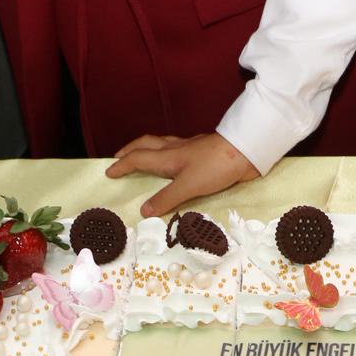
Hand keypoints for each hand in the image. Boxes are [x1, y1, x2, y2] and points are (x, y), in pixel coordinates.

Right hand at [105, 132, 260, 218]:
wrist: (246, 151)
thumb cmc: (215, 166)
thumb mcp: (188, 186)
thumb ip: (166, 198)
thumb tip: (144, 210)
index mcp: (168, 156)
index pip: (138, 159)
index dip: (122, 165)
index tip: (109, 172)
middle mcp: (176, 149)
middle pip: (146, 145)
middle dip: (130, 151)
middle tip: (119, 157)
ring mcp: (190, 149)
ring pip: (161, 145)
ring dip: (147, 149)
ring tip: (141, 157)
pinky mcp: (203, 153)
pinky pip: (177, 150)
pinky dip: (167, 154)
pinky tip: (174, 161)